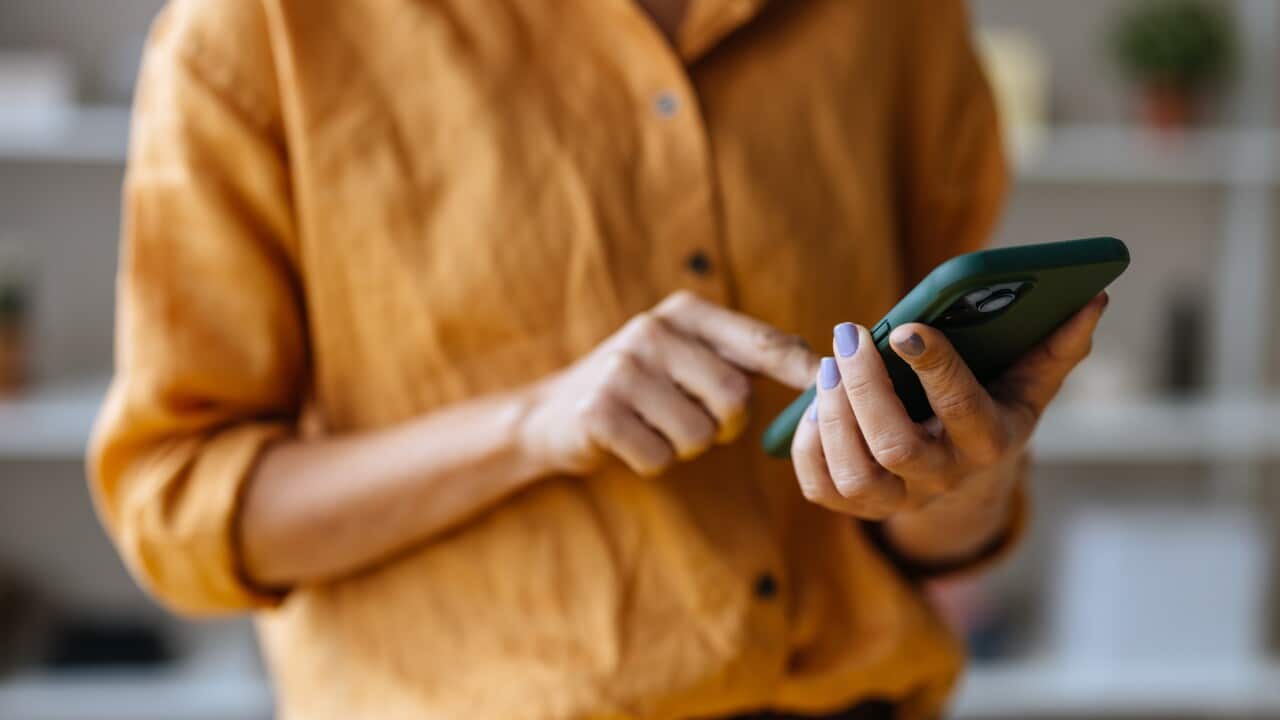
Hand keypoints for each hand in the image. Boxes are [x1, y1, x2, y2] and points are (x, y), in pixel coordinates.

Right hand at [521, 291, 817, 476]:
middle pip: (734, 398)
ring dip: (685, 446)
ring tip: (656, 426)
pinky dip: (652, 461)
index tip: (837, 385)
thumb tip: (827, 367)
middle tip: (696, 420)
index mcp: (686, 312)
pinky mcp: (598, 411)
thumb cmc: (643, 387)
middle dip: (724, 425)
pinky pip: (660, 457)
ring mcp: (622, 369)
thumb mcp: (688, 355)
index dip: (802, 369)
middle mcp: (653, 330)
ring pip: (699, 435)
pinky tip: (630, 441)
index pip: (760, 342)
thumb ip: (747, 355)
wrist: (552, 412)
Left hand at [791, 293, 1107, 519]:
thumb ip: (1058, 345)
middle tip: (850, 334)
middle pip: (896, 447)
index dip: (935, 370)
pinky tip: (813, 402)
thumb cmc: (993, 406)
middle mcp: (943, 480)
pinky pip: (821, 486)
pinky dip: (808, 445)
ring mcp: (898, 500)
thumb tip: (1092, 299)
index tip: (906, 327)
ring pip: (855, 473)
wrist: (966, 472)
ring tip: (830, 363)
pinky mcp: (857, 507)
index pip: (963, 411)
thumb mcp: (1029, 380)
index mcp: (990, 443)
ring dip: (833, 415)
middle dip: (867, 388)